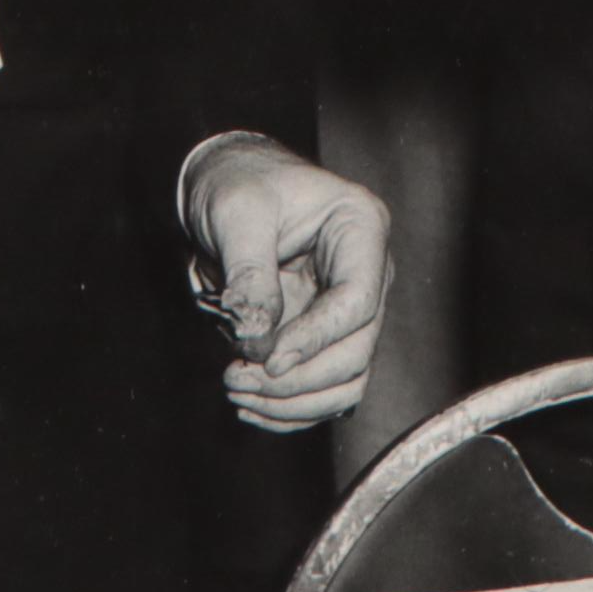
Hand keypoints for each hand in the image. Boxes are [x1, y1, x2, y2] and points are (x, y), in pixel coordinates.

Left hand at [184, 139, 391, 432]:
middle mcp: (366, 272)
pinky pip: (325, 388)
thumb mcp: (235, 212)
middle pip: (357, 349)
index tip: (269, 359)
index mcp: (360, 227)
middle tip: (240, 379)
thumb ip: (248, 273)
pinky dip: (291, 407)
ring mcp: (348, 309)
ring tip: (240, 392)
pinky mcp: (326, 336)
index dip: (316, 338)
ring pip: (347, 379)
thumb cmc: (238, 184)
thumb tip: (257, 337)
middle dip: (300, 378)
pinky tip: (252, 405)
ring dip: (295, 401)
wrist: (226, 187)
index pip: (357, 301)